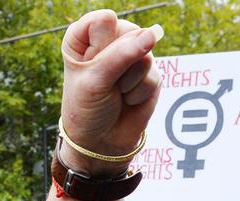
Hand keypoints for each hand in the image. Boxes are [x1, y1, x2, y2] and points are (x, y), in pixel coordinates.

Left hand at [59, 10, 162, 175]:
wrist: (100, 142)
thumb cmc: (87, 108)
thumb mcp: (95, 80)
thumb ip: (122, 54)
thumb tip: (154, 33)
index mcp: (85, 35)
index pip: (104, 19)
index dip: (100, 46)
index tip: (90, 66)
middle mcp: (110, 40)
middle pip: (129, 32)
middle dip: (118, 64)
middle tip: (105, 83)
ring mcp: (132, 56)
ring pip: (145, 55)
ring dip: (128, 81)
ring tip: (116, 93)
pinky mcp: (150, 74)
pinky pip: (153, 76)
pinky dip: (138, 94)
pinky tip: (128, 100)